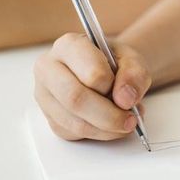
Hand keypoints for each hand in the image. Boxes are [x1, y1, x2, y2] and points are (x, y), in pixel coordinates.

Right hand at [34, 33, 150, 140]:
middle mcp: (48, 68)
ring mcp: (45, 95)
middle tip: (130, 120)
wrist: (106, 70)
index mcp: (68, 45)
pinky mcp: (50, 118)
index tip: (127, 93)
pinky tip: (110, 126)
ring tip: (125, 122)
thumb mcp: (133, 60)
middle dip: (109, 116)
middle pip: (75, 99)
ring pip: (74, 121)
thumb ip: (134, 75)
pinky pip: (74, 133)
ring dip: (106, 128)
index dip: (112, 87)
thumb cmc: (115, 62)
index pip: (90, 72)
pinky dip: (99, 134)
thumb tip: (125, 99)